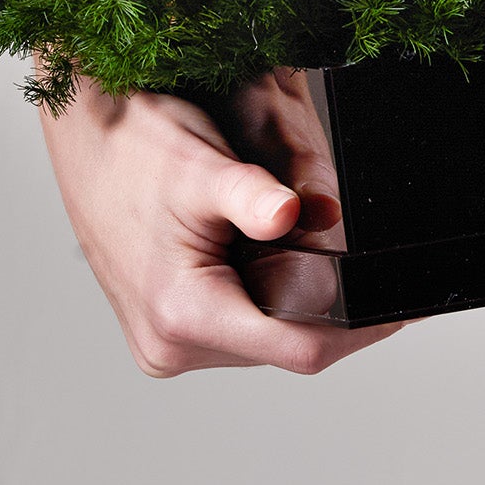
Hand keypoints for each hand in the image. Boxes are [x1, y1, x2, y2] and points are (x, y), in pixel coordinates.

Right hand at [39, 74, 401, 377]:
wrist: (82, 136)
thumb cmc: (132, 145)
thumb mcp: (202, 166)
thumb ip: (254, 196)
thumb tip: (306, 213)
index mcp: (182, 316)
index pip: (301, 348)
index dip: (361, 327)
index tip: (401, 304)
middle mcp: (170, 345)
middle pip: (286, 346)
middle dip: (325, 304)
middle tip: (344, 251)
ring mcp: (166, 343)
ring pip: (265, 337)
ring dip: (291, 300)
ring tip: (287, 240)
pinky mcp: (166, 330)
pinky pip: (240, 326)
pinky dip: (263, 295)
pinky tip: (259, 253)